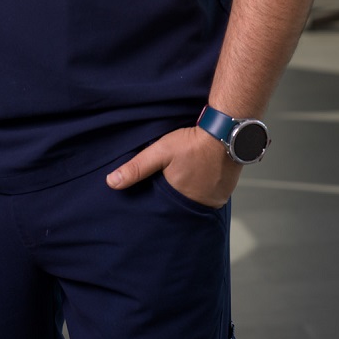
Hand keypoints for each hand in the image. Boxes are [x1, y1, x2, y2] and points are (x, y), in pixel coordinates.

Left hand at [106, 126, 241, 207]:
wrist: (227, 131)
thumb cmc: (193, 142)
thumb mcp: (161, 152)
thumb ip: (137, 167)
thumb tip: (111, 182)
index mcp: (181, 200)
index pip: (165, 208)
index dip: (160, 200)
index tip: (157, 192)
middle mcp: (200, 205)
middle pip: (182, 206)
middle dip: (176, 197)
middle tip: (175, 182)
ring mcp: (215, 200)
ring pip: (197, 201)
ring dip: (192, 193)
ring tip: (188, 179)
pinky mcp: (226, 193)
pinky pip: (211, 196)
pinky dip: (205, 189)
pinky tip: (201, 177)